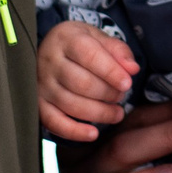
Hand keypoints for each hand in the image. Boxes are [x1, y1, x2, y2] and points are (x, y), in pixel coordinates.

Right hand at [35, 21, 137, 141]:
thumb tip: (132, 69)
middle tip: (121, 96)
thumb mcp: (99, 38)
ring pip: (71, 104)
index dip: (111, 72)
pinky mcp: (38, 103)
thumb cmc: (80, 45)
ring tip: (116, 113)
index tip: (127, 84)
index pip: (89, 56)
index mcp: (66, 39)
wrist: (50, 49)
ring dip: (99, 113)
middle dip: (108, 93)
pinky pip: (54, 122)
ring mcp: (42, 84)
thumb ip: (118, 51)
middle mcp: (50, 61)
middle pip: (82, 83)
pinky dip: (74, 131)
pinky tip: (93, 134)